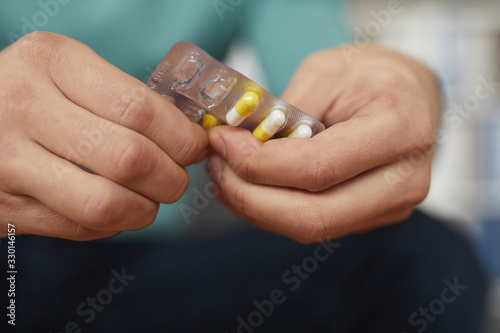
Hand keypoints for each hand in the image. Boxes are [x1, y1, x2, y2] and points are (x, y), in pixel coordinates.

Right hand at [0, 32, 207, 239]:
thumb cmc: (31, 92)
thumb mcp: (69, 71)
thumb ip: (123, 97)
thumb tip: (188, 135)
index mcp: (53, 62)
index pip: (140, 109)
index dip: (182, 137)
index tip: (196, 146)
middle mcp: (25, 106)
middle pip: (130, 159)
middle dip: (172, 178)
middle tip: (177, 177)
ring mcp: (9, 160)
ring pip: (107, 203)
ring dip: (146, 209)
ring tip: (151, 199)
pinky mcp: (6, 205)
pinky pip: (81, 227)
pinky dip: (114, 224)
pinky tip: (117, 208)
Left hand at [207, 44, 439, 242]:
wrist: (410, 94)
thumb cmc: (370, 75)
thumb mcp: (325, 71)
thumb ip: (284, 111)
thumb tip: (238, 145)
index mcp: (399, 131)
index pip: (317, 168)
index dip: (258, 163)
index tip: (221, 143)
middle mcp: (402, 181)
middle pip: (312, 216)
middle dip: (250, 197)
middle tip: (216, 168)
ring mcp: (390, 206)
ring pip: (309, 227)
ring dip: (256, 208)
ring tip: (224, 177)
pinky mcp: (372, 215)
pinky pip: (314, 224)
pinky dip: (273, 211)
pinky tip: (247, 189)